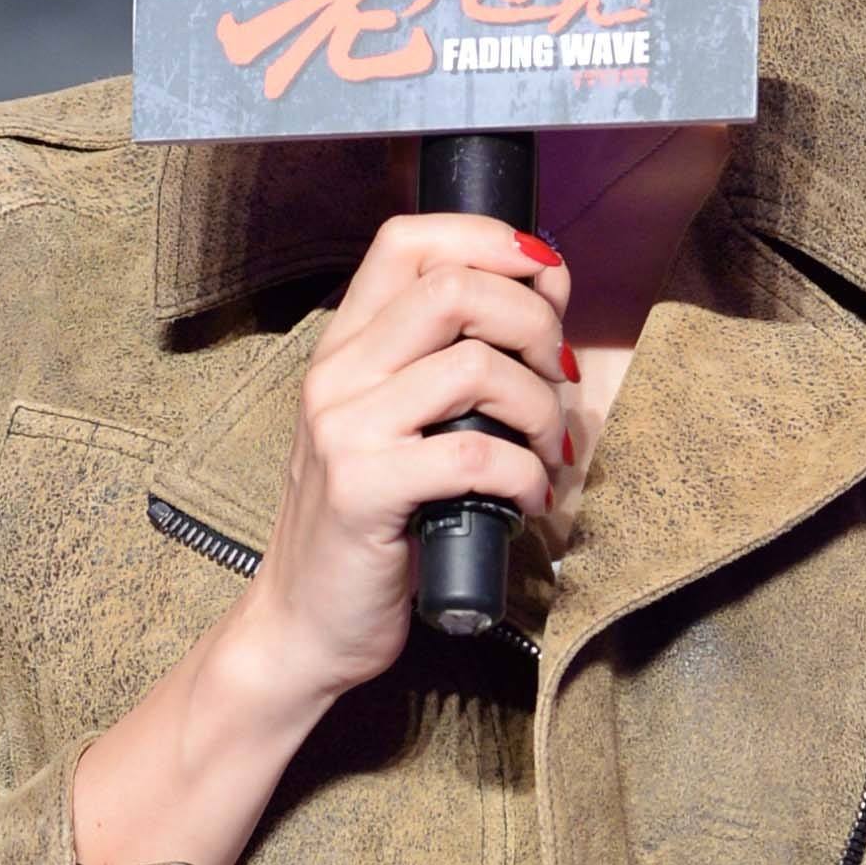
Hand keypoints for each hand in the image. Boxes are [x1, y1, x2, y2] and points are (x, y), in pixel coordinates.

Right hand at [238, 211, 573, 702]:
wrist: (304, 624)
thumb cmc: (369, 527)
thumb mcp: (394, 428)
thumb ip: (445, 367)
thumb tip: (541, 311)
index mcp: (346, 346)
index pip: (408, 240)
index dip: (491, 240)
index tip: (545, 276)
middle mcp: (337, 374)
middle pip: (455, 288)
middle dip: (535, 323)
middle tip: (561, 377)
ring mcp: (345, 430)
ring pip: (477, 367)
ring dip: (542, 407)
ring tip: (549, 449)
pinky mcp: (365, 491)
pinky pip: (476, 453)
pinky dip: (526, 474)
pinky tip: (530, 500)